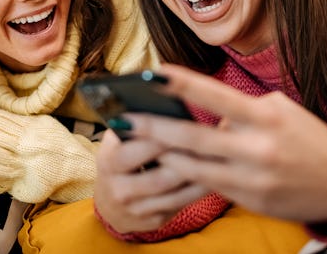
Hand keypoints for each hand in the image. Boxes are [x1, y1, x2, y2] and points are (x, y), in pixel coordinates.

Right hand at [93, 129, 209, 233]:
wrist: (109, 204)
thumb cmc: (119, 160)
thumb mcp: (116, 142)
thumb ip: (132, 127)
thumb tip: (160, 105)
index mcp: (108, 163)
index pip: (133, 152)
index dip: (158, 139)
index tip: (181, 125)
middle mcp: (120, 190)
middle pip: (159, 177)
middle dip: (185, 160)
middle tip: (210, 144)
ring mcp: (137, 210)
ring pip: (175, 194)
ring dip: (199, 178)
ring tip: (218, 159)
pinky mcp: (154, 222)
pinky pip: (181, 205)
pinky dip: (199, 190)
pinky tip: (215, 176)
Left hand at [124, 63, 326, 222]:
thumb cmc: (308, 138)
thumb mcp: (281, 111)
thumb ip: (242, 110)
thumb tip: (202, 109)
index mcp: (266, 116)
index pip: (216, 95)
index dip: (182, 83)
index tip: (152, 73)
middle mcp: (258, 147)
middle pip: (193, 137)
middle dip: (153, 127)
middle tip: (123, 118)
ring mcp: (252, 177)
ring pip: (193, 166)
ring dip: (161, 153)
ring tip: (134, 141)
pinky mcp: (249, 200)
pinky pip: (207, 185)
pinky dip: (184, 173)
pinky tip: (164, 163)